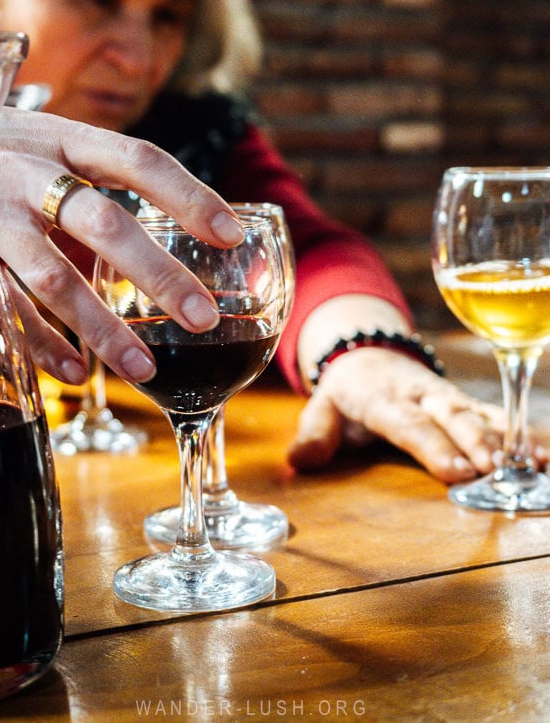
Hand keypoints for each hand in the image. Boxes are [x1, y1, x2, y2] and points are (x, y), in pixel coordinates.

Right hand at [0, 108, 243, 384]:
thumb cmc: (2, 152)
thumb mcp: (50, 146)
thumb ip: (100, 180)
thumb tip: (177, 224)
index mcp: (63, 139)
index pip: (140, 159)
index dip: (189, 196)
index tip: (232, 236)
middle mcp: (27, 171)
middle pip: (104, 223)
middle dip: (157, 275)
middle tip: (204, 318)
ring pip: (51, 277)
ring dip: (101, 328)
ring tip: (144, 369)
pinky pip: (0, 307)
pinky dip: (38, 344)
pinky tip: (74, 373)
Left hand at [286, 347, 544, 482]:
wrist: (370, 352)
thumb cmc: (347, 391)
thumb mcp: (322, 407)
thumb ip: (315, 433)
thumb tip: (299, 460)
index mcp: (382, 396)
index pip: (408, 423)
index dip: (432, 445)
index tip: (456, 471)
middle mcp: (420, 392)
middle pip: (451, 414)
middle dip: (476, 439)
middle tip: (496, 468)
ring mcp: (446, 395)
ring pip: (480, 411)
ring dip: (508, 438)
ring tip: (533, 463)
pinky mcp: (465, 400)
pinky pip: (496, 414)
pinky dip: (522, 431)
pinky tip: (542, 454)